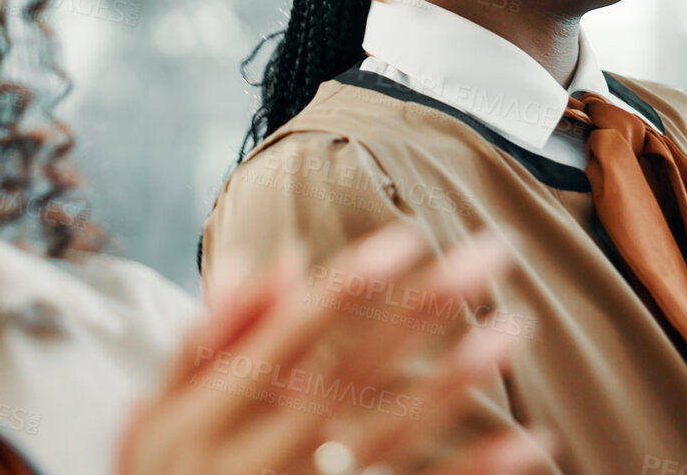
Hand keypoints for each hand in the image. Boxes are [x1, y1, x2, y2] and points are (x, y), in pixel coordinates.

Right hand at [124, 224, 551, 474]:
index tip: (410, 235)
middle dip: (425, 306)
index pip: (288, 334)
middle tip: (492, 252)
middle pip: (352, 370)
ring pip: (389, 434)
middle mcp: (254, 457)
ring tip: (513, 327)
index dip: (349, 284)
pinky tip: (527, 442)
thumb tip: (275, 254)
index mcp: (207, 416)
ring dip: (456, 381)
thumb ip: (210, 339)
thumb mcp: (159, 420)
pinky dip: (472, 474)